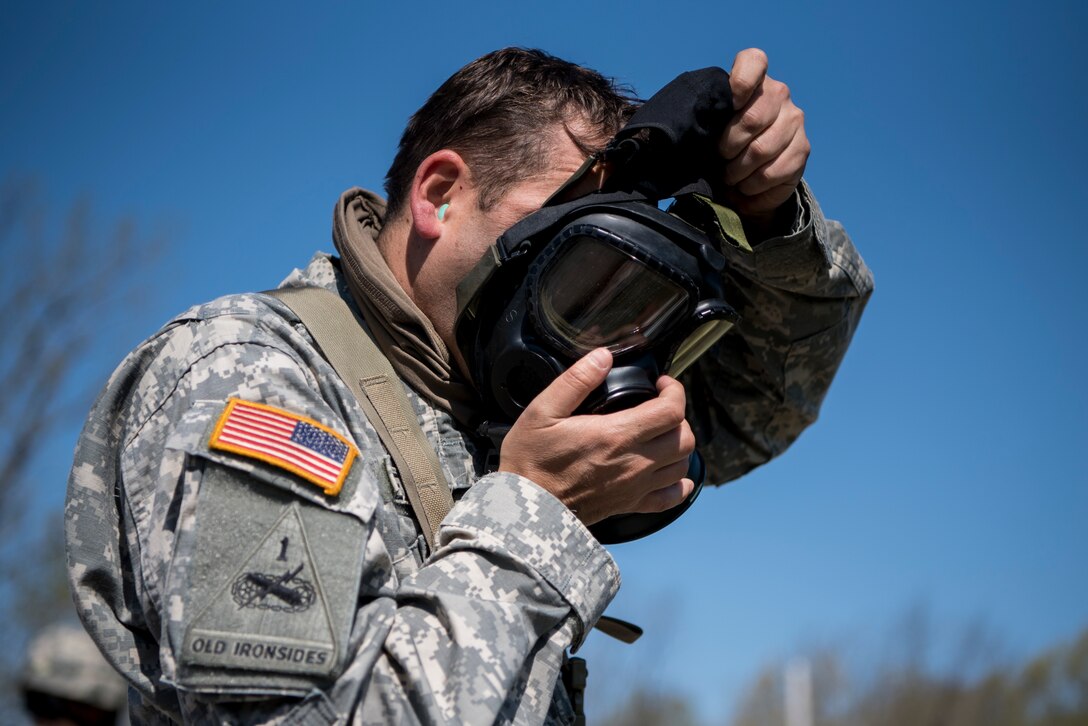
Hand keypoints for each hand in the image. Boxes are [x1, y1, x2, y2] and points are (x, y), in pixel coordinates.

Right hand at [499, 348, 695, 525]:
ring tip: (660, 435)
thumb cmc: (531, 461)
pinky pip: (671, 497)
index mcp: (616, 435)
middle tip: (659, 407)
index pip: (671, 411)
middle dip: (678, 416)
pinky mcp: (630, 505)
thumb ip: (576, 381)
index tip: (660, 384)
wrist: (526, 509)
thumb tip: (602, 357)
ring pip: (682, 466)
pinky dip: (678, 483)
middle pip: (684, 438)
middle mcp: (634, 463)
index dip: (674, 391)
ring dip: (678, 446)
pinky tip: (666, 471)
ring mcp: (635, 487)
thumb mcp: (543, 411)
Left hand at [719, 48, 809, 220]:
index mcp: (754, 79)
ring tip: (729, 177)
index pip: (753, 62)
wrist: (747, 171)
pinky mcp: (802, 149)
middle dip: (728, 147)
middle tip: (719, 158)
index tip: (730, 104)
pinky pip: (773, 173)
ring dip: (738, 172)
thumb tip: (696, 127)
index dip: (739, 83)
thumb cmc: (721, 141)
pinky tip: (745, 188)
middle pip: (751, 119)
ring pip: (761, 150)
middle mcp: (779, 94)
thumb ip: (707, 116)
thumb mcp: (710, 125)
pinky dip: (752, 187)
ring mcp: (794, 121)